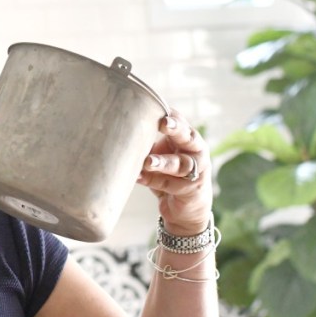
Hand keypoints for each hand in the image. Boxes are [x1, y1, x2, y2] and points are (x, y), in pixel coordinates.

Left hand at [136, 109, 212, 235]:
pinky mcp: (190, 190)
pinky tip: (138, 177)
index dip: (173, 116)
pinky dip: (152, 180)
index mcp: (188, 139)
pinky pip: (169, 184)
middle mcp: (196, 152)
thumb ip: (148, 143)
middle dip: (176, 129)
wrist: (185, 209)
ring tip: (148, 161)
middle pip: (188, 137)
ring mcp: (196, 172)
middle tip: (164, 123)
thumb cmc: (169, 175)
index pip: (182, 122)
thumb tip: (119, 128)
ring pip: (179, 164)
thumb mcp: (161, 155)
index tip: (162, 108)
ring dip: (162, 162)